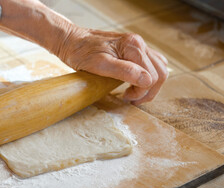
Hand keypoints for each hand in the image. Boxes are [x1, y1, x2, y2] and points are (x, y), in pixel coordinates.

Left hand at [54, 27, 168, 104]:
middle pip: (160, 73)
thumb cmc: (82, 52)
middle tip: (131, 100)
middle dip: (148, 91)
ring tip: (132, 94)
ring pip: (158, 69)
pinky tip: (134, 84)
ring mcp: (138, 46)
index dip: (141, 92)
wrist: (72, 41)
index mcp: (133, 46)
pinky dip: (147, 77)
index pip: (151, 76)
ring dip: (150, 86)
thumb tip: (147, 80)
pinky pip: (150, 65)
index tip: (125, 97)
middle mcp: (139, 44)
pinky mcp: (134, 50)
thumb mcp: (99, 65)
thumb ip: (124, 71)